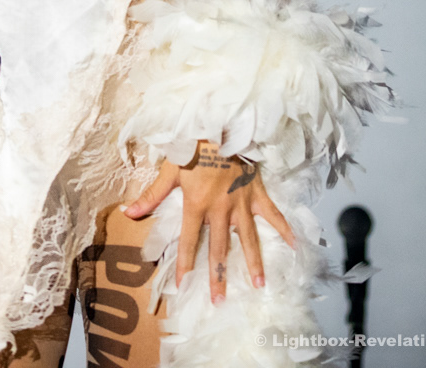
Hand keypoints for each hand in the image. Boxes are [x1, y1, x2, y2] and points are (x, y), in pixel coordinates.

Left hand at [122, 140, 295, 302]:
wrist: (219, 124)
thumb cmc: (192, 146)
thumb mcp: (169, 169)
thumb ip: (152, 195)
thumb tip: (129, 212)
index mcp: (198, 203)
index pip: (190, 240)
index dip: (185, 264)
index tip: (183, 286)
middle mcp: (221, 208)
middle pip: (220, 248)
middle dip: (218, 275)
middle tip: (219, 301)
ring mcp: (241, 202)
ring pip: (248, 238)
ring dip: (253, 262)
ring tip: (257, 285)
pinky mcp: (256, 192)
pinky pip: (273, 213)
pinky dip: (284, 228)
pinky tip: (295, 245)